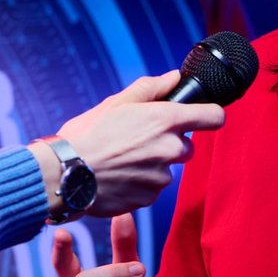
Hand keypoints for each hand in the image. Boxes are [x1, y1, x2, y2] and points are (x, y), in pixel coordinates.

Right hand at [52, 71, 223, 216]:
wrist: (64, 175)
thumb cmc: (86, 136)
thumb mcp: (116, 103)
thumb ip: (150, 88)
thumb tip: (174, 77)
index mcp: (165, 121)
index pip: (213, 117)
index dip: (209, 115)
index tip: (201, 117)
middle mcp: (169, 149)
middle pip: (186, 147)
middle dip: (169, 144)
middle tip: (138, 140)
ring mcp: (160, 177)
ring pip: (166, 169)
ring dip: (151, 165)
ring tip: (120, 160)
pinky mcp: (148, 199)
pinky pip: (151, 189)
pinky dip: (138, 184)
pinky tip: (116, 176)